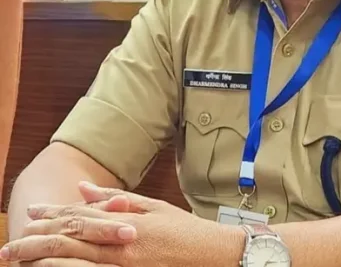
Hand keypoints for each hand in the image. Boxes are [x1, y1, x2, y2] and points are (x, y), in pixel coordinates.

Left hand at [1, 182, 242, 266]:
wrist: (212, 256)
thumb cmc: (186, 230)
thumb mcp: (153, 207)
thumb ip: (116, 199)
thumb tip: (85, 188)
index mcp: (126, 225)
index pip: (81, 217)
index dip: (53, 213)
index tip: (31, 212)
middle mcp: (119, 248)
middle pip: (69, 241)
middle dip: (36, 241)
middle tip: (10, 244)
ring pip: (72, 263)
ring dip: (43, 260)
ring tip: (19, 258)